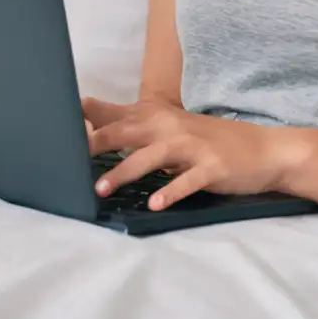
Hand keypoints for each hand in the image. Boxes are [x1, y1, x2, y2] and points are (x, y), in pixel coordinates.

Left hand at [81, 96, 303, 211]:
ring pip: (152, 156)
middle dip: (97, 142)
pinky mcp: (212, 167)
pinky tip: (154, 205)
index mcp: (159, 117)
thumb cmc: (208, 141)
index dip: (88, 117)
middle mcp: (172, 126)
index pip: (117, 113)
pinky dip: (170, 192)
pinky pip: (187, 180)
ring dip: (125, 172)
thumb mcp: (171, 128)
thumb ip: (135, 128)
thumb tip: (91, 124)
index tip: (55, 124)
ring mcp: (193, 146)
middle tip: (67, 157)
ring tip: (101, 190)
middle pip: (128, 131)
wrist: (262, 148)